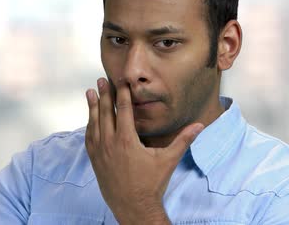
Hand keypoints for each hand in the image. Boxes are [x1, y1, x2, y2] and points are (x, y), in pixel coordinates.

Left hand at [84, 78, 203, 223]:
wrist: (134, 207)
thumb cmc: (151, 184)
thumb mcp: (168, 160)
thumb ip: (183, 140)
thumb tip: (199, 126)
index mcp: (127, 140)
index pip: (123, 110)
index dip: (121, 93)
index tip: (120, 81)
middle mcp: (110, 143)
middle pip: (105, 113)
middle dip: (104, 95)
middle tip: (101, 80)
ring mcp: (100, 152)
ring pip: (94, 124)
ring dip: (92, 107)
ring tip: (90, 92)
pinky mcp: (95, 161)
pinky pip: (89, 138)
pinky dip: (89, 125)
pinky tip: (90, 119)